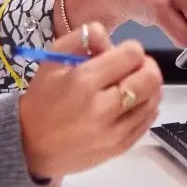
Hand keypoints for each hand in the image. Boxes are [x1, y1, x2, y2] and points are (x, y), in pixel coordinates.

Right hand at [16, 23, 161, 178]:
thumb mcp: (52, 59)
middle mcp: (102, 108)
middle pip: (151, 78)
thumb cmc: (43, 99)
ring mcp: (114, 132)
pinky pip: (149, 121)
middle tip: (133, 68)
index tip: (120, 54)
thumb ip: (83, 38)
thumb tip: (110, 38)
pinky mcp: (120, 147)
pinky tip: (130, 103)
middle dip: (146, 66)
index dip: (130, 48)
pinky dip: (145, 107)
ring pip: (154, 99)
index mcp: (83, 81)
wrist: (31, 146)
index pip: (132, 54)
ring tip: (131, 85)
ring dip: (148, 86)